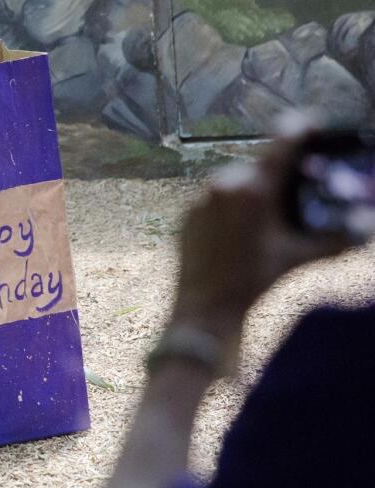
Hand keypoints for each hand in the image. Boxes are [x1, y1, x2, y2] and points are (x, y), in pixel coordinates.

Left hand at [172, 113, 351, 343]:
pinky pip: (214, 201)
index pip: (282, 141)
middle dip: (278, 177)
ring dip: (253, 193)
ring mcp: (200, 199)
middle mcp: (223, 185)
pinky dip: (230, 209)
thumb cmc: (255, 282)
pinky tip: (239, 230)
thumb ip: (338, 238)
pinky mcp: (186, 213)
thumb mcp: (299, 256)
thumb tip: (367, 225)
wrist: (205, 308)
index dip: (301, 127)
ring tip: (264, 221)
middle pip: (260, 167)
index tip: (312, 123)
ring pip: (236, 184)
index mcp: (253, 188)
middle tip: (290, 193)